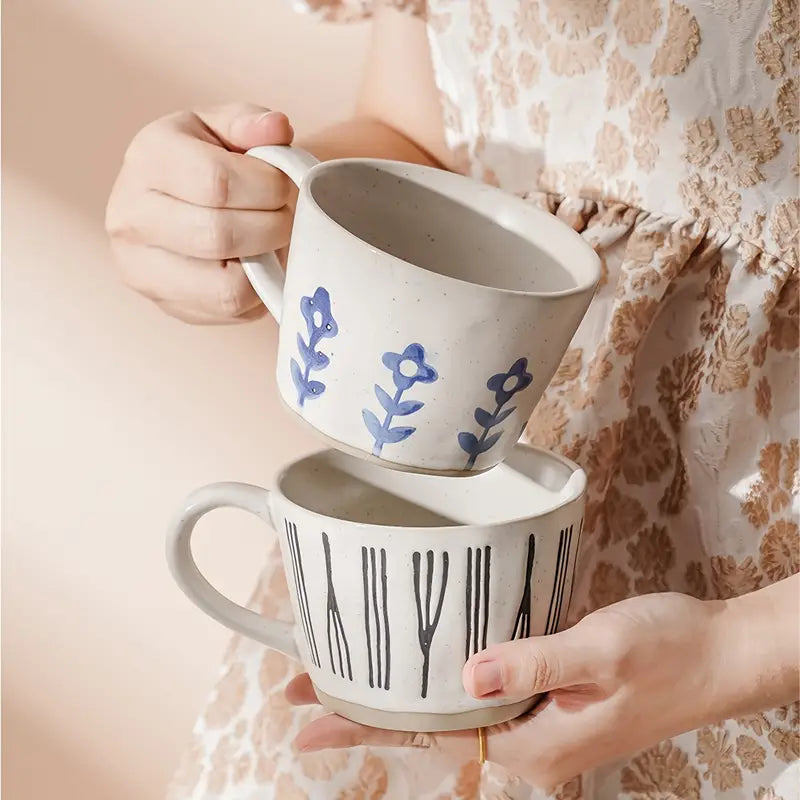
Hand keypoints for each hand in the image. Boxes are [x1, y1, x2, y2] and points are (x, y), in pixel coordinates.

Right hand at [105, 103, 293, 323]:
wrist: (177, 202)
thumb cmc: (209, 160)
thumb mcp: (226, 128)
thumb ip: (252, 123)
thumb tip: (278, 128)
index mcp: (148, 157)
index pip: (217, 182)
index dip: (268, 187)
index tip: (283, 186)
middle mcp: (130, 215)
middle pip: (219, 236)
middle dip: (272, 227)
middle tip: (284, 216)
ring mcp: (141, 268)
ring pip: (225, 287)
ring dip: (264, 264)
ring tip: (267, 241)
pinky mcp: (166, 305)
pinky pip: (229, 311)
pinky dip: (255, 291)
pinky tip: (252, 264)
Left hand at [287, 592, 731, 787]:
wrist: (720, 655)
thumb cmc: (669, 652)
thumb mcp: (600, 651)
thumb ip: (530, 663)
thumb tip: (462, 678)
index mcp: (534, 745)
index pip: (429, 738)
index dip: (363, 727)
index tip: (305, 722)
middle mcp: (528, 746)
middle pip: (428, 731)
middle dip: (364, 712)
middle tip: (302, 690)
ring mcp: (538, 727)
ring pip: (451, 715)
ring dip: (397, 696)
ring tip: (343, 678)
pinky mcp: (548, 702)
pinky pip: (481, 698)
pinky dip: (439, 685)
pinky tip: (422, 667)